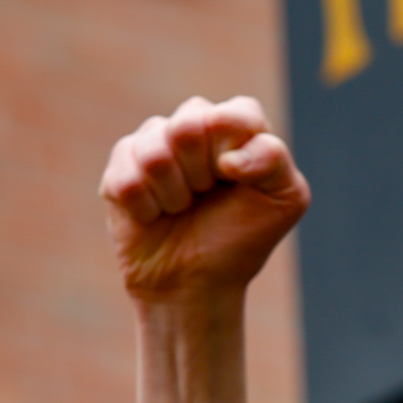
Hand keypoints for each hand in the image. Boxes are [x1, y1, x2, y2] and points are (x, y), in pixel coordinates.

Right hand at [97, 95, 307, 402]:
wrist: (196, 293)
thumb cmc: (245, 246)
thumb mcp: (285, 202)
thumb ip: (276, 164)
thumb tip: (240, 152)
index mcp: (237, 131)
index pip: (238, 109)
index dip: (237, 141)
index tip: (238, 177)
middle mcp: (193, 134)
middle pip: (193, 119)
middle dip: (205, 168)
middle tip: (207, 199)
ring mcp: (151, 151)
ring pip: (156, 141)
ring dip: (173, 186)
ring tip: (179, 211)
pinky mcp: (117, 176)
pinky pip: (125, 170)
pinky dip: (143, 199)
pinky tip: (153, 215)